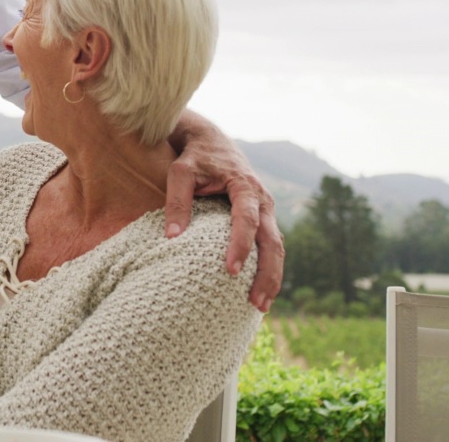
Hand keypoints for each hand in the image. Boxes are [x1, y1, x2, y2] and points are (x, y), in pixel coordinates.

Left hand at [165, 110, 283, 312]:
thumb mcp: (180, 172)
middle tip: (256, 303)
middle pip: (272, 240)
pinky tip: (260, 293)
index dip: (240, 244)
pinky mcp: (263, 219)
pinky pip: (271, 247)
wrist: (211, 142)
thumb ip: (177, 201)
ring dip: (272, 277)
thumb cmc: (194, 158)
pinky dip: (268, 269)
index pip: (246, 219)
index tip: (230, 271)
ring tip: (260, 307)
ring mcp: (266, 210)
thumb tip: (171, 238)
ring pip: (277, 247)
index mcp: (244, 185)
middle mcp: (262, 199)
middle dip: (267, 273)